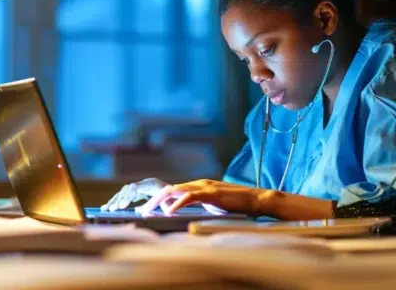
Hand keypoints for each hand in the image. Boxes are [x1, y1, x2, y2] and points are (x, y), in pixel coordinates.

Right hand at [100, 178, 169, 210]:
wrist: (178, 191)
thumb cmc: (175, 198)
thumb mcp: (172, 202)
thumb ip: (166, 206)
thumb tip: (161, 213)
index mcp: (151, 184)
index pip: (136, 188)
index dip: (128, 196)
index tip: (122, 206)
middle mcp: (144, 184)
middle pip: (127, 189)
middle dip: (119, 199)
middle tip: (112, 209)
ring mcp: (139, 187)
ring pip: (124, 192)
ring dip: (115, 201)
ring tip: (105, 209)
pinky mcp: (137, 192)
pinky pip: (125, 196)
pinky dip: (117, 201)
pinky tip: (108, 207)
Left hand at [137, 179, 264, 215]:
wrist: (255, 199)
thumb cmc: (235, 205)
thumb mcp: (212, 205)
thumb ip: (198, 205)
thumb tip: (183, 212)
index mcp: (197, 186)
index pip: (172, 190)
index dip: (158, 198)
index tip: (147, 208)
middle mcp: (197, 183)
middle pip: (168, 189)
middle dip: (152, 199)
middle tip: (141, 210)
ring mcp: (203, 187)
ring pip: (174, 190)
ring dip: (159, 201)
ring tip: (148, 211)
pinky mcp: (210, 193)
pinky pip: (189, 197)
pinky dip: (177, 204)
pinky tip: (168, 212)